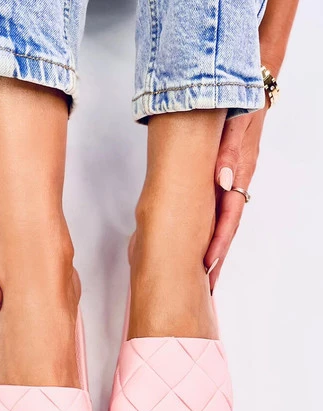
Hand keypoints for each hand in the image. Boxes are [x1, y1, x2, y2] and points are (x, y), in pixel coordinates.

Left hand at [205, 104, 268, 291]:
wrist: (251, 83)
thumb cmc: (242, 102)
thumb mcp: (237, 124)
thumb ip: (230, 152)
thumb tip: (222, 181)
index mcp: (240, 174)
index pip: (229, 217)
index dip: (218, 242)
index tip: (208, 264)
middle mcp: (237, 181)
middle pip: (227, 227)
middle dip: (217, 256)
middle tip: (207, 284)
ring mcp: (232, 180)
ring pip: (222, 220)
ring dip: (214, 246)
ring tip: (204, 273)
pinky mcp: (225, 176)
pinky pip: (218, 207)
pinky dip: (212, 227)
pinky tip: (203, 240)